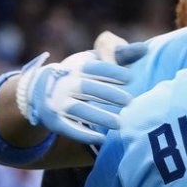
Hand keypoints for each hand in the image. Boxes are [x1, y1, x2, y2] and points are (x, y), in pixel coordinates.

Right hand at [14, 40, 145, 145]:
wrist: (40, 90)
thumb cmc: (80, 73)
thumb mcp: (96, 60)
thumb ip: (121, 54)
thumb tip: (145, 48)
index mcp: (76, 66)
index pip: (94, 67)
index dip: (112, 72)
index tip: (131, 78)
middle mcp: (64, 83)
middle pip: (87, 87)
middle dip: (108, 94)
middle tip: (129, 101)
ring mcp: (57, 102)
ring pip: (78, 109)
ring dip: (98, 116)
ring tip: (119, 123)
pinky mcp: (53, 120)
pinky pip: (68, 128)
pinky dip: (83, 134)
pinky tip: (101, 138)